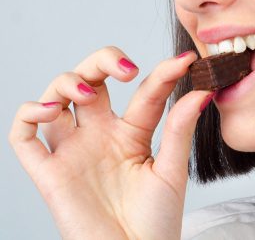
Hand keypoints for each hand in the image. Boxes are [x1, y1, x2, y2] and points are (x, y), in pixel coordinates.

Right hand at [9, 47, 212, 239]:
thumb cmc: (156, 221)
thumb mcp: (172, 170)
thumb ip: (180, 129)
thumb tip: (202, 90)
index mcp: (131, 134)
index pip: (143, 92)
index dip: (162, 73)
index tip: (185, 62)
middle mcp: (100, 135)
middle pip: (91, 80)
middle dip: (102, 61)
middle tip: (126, 68)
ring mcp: (73, 150)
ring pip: (56, 98)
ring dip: (67, 82)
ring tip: (89, 93)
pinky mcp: (49, 171)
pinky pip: (24, 136)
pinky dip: (28, 114)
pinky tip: (50, 111)